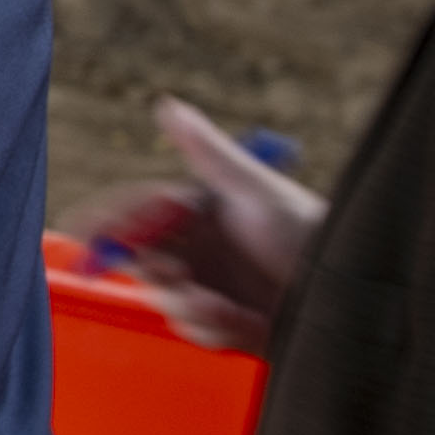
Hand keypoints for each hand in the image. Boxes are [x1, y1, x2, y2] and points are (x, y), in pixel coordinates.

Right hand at [58, 97, 326, 354]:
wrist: (353, 294)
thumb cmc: (311, 229)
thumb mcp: (256, 187)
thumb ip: (207, 151)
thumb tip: (167, 105)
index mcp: (198, 210)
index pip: (139, 212)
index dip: (108, 223)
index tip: (81, 235)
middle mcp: (201, 247)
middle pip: (146, 260)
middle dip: (158, 274)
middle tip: (179, 278)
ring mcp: (213, 286)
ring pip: (168, 301)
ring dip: (191, 307)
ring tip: (224, 308)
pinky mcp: (229, 323)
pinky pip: (196, 330)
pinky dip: (214, 328)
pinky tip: (242, 320)